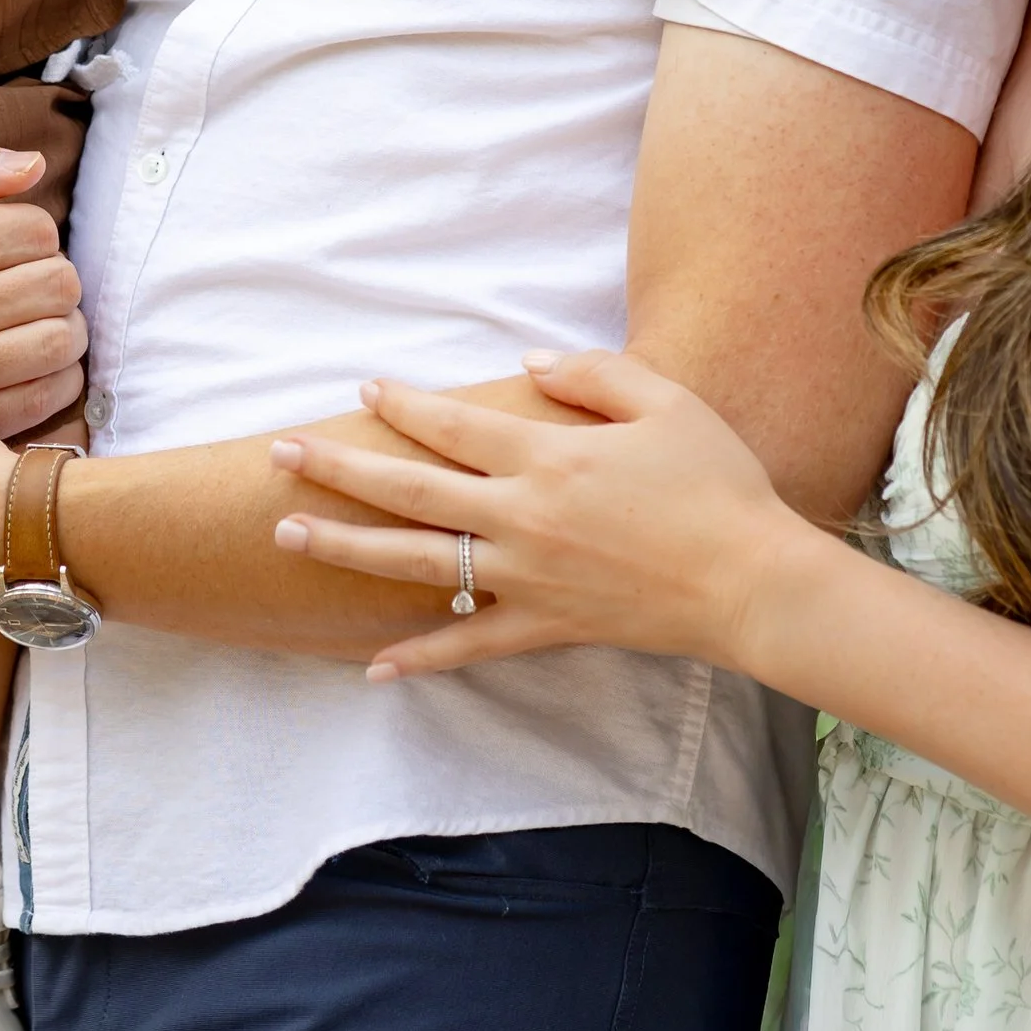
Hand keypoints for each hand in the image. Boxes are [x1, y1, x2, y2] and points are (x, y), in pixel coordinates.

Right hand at [0, 132, 86, 438]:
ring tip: (26, 305)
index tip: (1, 233)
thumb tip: (32, 168)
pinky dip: (59, 368)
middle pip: (56, 282)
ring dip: (59, 315)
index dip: (28, 224)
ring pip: (62, 336)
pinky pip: (52, 389)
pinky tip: (27, 345)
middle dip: (48, 266)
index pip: (33, 230)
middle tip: (17, 268)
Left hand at [265, 350, 788, 681]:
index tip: (364, 389)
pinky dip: (419, 658)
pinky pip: (468, 647)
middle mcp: (521, 517)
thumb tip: (526, 364)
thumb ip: (593, 374)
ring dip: (346, 547)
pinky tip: (372, 666)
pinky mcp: (545, 627)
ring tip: (288, 534)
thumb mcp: (666, 401)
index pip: (453, 425)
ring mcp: (526, 577)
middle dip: (337, 468)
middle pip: (409, 489)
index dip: (404, 404)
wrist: (752, 581)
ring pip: (417, 563)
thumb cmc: (718, 483)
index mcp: (548, 457)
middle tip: (278, 453)